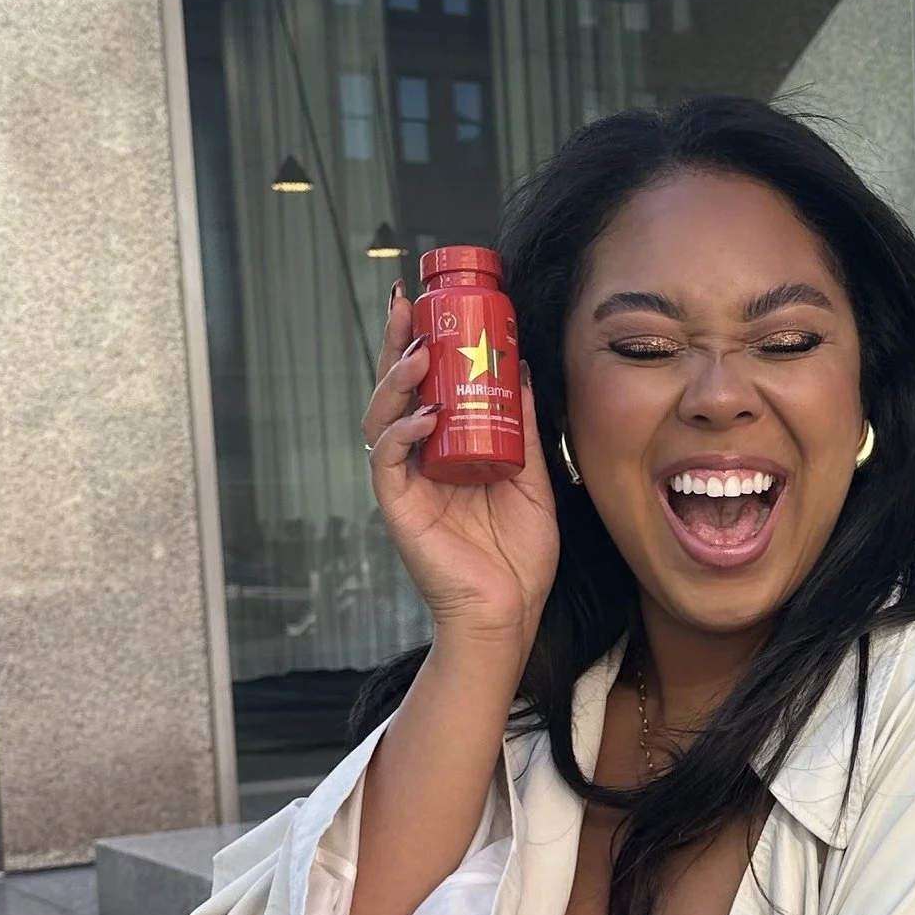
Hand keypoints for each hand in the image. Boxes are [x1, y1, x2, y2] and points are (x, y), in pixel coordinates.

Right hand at [363, 285, 557, 659]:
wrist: (508, 612)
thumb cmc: (518, 554)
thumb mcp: (532, 479)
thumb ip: (524, 430)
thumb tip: (522, 370)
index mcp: (446, 447)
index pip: (424, 385)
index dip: (419, 342)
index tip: (429, 302)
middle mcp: (418, 458)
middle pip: (394, 389)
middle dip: (396, 345)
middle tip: (406, 307)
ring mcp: (405, 481)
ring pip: (381, 416)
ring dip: (396, 382)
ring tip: (418, 356)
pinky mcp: (398, 507)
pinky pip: (387, 461)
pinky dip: (401, 433)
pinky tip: (424, 417)